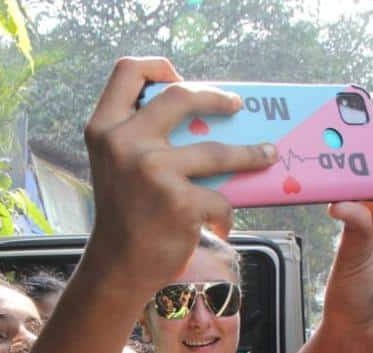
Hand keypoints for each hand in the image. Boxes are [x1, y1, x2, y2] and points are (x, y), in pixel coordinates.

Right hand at [82, 57, 276, 301]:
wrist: (118, 267)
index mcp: (105, 128)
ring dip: (251, 154)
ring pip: (218, 150)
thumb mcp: (116, 164)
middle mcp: (124, 143)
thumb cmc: (125, 215)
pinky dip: (223, 213)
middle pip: (181, 95)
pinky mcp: (180, 202)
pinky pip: (220, 197)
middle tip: (236, 105)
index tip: (180, 76)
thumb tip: (204, 115)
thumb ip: (140, 135)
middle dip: (216, 97)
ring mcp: (153, 171)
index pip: (127, 71)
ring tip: (268, 155)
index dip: (157, 66)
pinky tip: (218, 225)